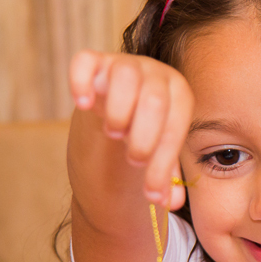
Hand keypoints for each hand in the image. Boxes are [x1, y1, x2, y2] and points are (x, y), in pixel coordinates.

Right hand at [69, 50, 193, 207]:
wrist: (113, 124)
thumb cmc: (141, 141)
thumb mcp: (156, 159)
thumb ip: (165, 177)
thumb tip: (172, 201)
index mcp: (179, 95)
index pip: (176, 123)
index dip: (164, 164)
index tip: (152, 194)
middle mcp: (156, 73)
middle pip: (154, 99)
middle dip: (144, 139)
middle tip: (133, 159)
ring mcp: (124, 63)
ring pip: (125, 74)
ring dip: (119, 111)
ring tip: (114, 133)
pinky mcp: (93, 64)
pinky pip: (85, 60)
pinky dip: (81, 81)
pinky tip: (83, 105)